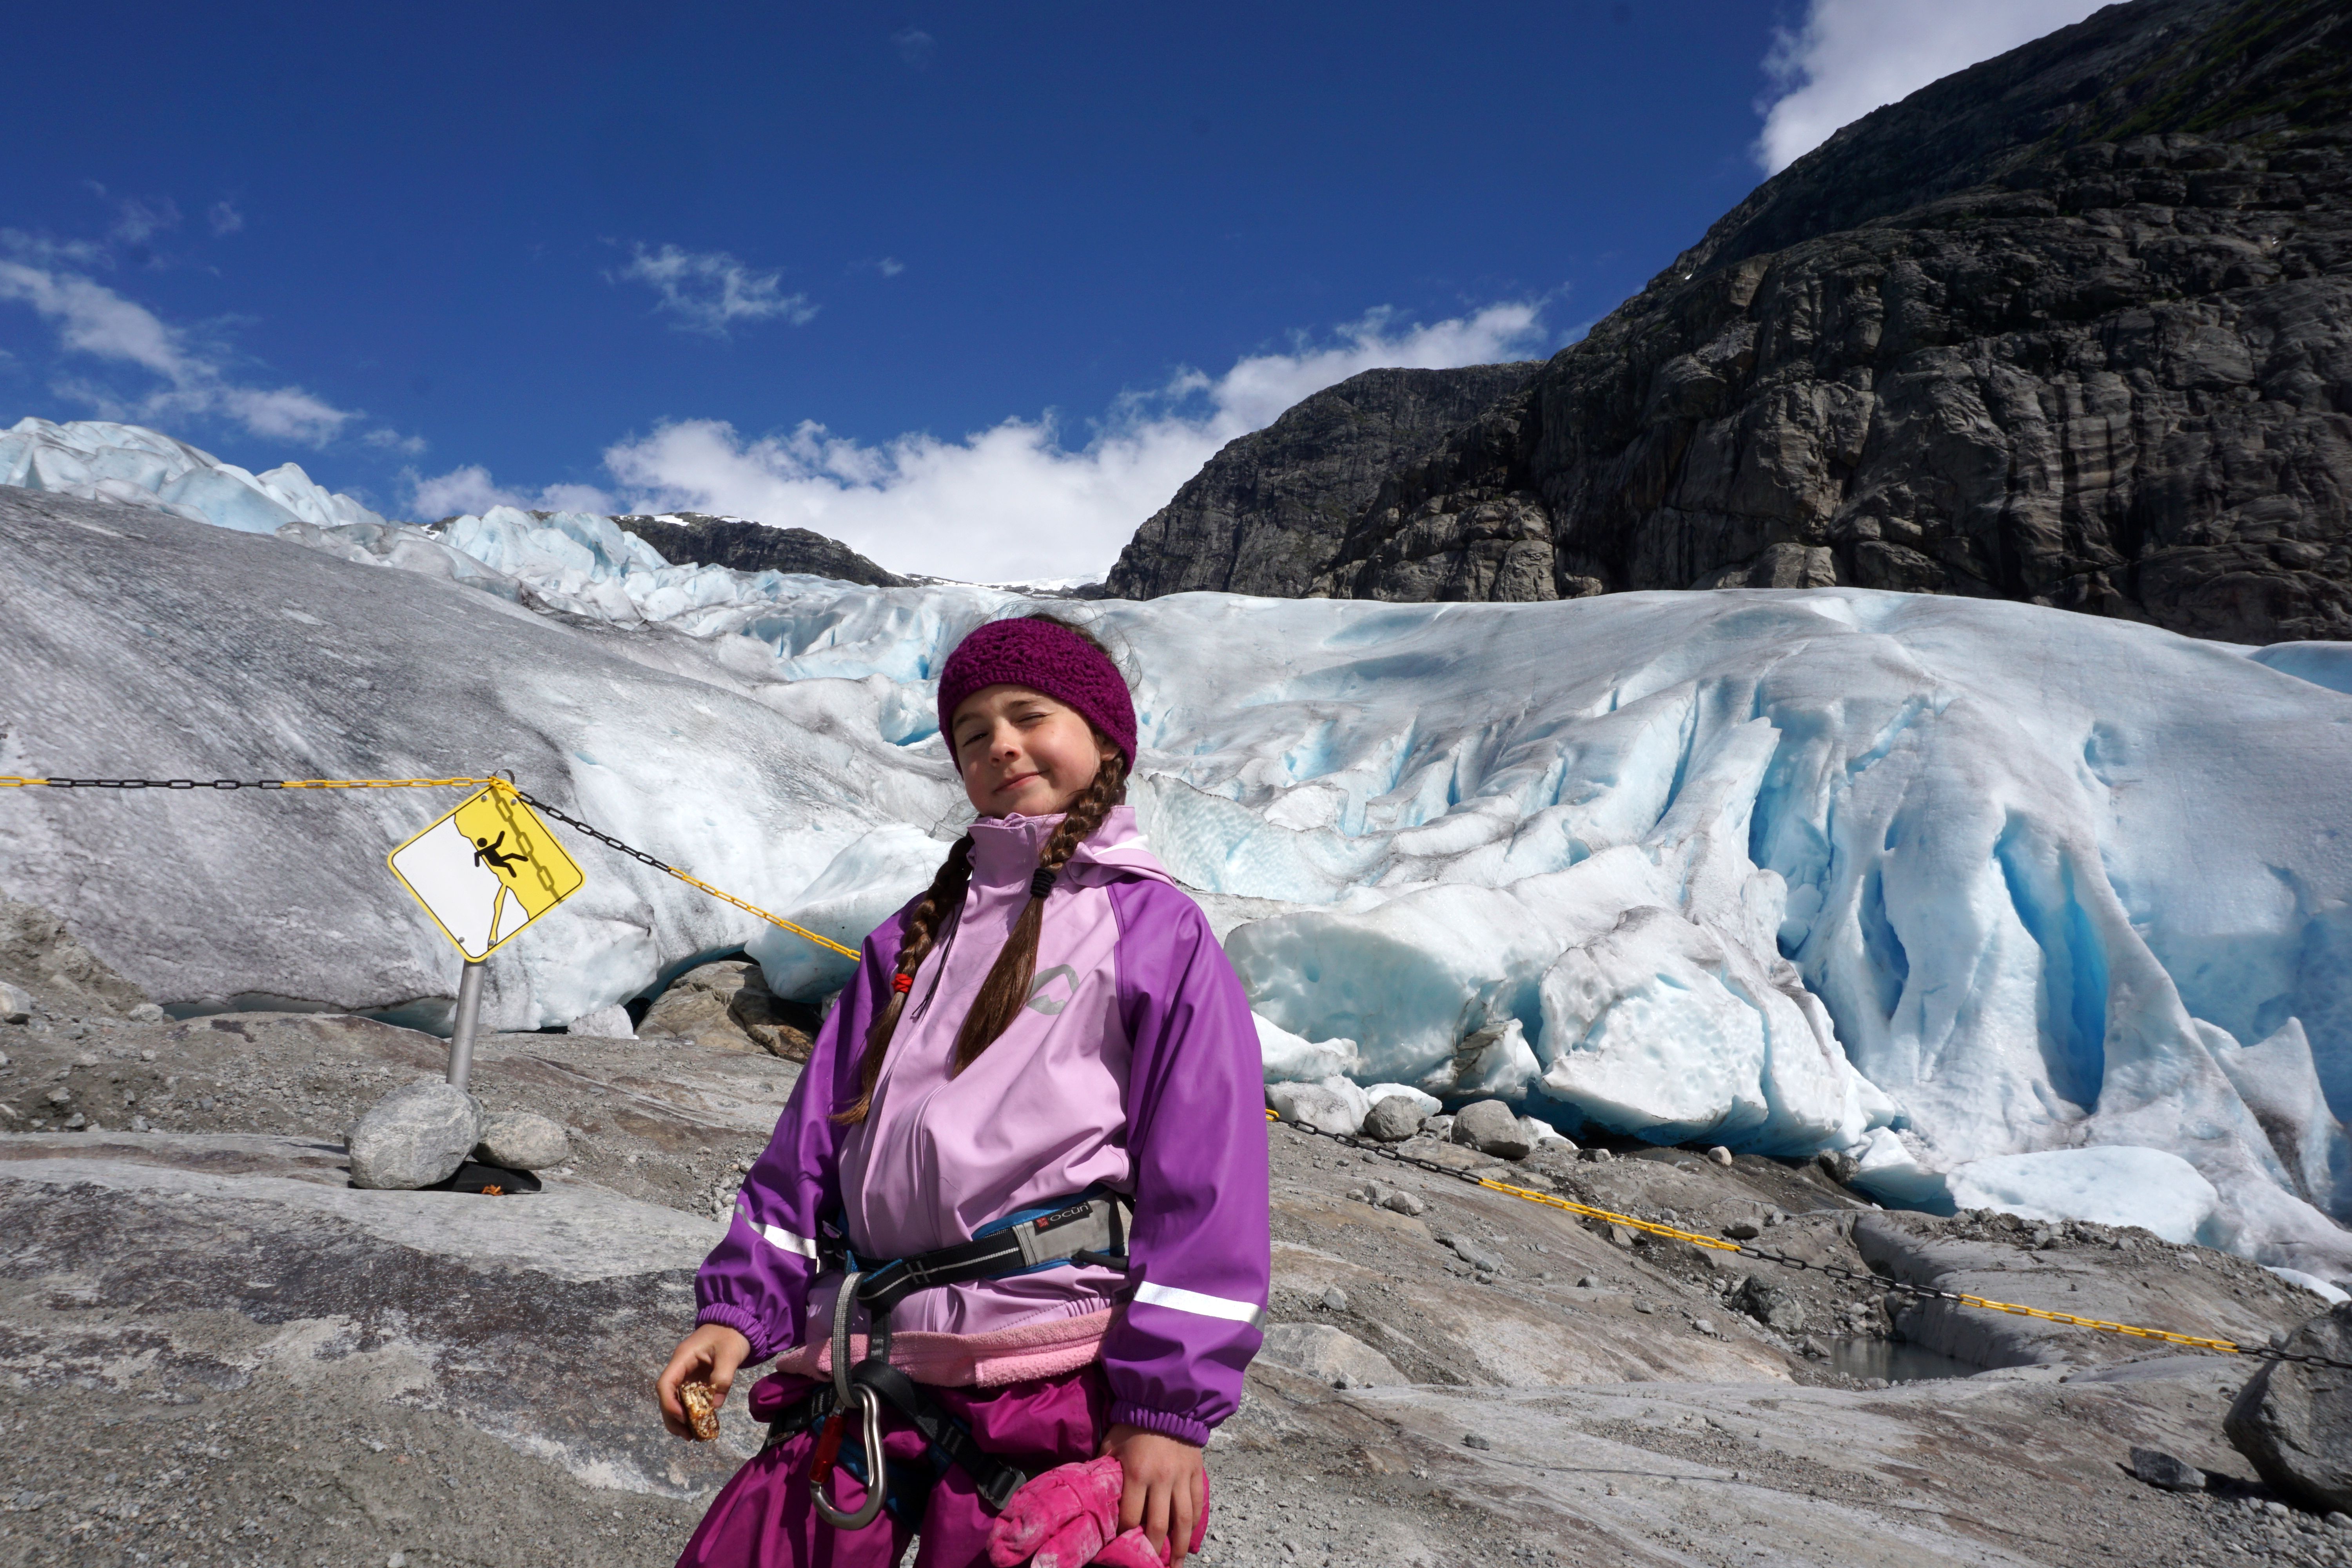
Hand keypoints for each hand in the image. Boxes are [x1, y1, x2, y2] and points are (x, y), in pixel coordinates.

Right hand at [656, 1324, 750, 1439]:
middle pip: (666, 1396)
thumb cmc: (731, 1336)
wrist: (737, 1323)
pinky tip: (698, 1423)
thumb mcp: (730, 1354)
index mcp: (682, 1358)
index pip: (665, 1383)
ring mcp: (686, 1373)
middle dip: (672, 1417)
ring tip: (690, 1436)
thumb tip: (714, 1405)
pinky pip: (687, 1398)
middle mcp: (680, 1367)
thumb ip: (723, 1377)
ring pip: (674, 1399)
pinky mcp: (695, 1378)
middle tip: (686, 1436)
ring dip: (679, 1418)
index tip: (682, 1418)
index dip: (669, 1404)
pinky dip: (690, 1412)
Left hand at [1098, 1423, 1205, 1565]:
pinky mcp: (1197, 1473)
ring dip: (1179, 1547)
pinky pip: (1197, 1504)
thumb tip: (1094, 1494)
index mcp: (1137, 1473)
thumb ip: (1104, 1469)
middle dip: (1153, 1549)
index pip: (1130, 1516)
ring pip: (1183, 1521)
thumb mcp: (1112, 1444)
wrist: (1166, 1401)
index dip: (1124, 1535)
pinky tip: (1189, 1538)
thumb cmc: (1133, 1425)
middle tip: (1151, 1565)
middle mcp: (1161, 1479)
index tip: (1120, 1547)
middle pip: (1158, 1525)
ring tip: (1175, 1565)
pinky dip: (1194, 1524)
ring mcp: (1182, 1477)